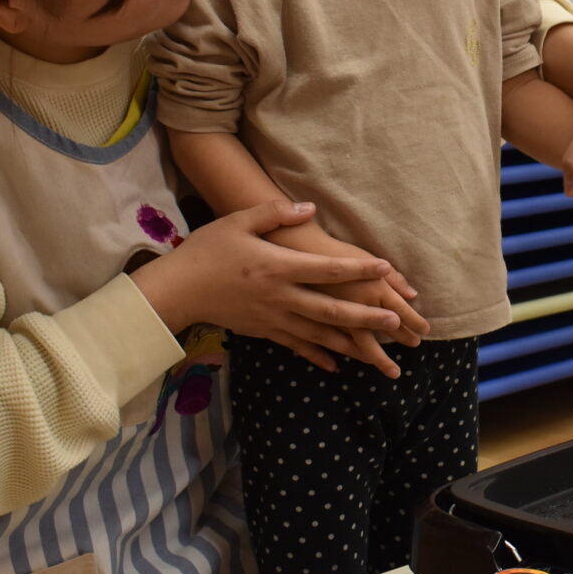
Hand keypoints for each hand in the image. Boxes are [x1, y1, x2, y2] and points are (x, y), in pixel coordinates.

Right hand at [131, 200, 424, 376]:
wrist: (177, 289)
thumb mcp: (239, 221)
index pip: (328, 269)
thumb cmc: (208, 250)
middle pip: (332, 310)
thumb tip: (309, 209)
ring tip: (380, 352)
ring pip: (319, 335)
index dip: (359, 270)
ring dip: (352, 343)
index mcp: (278, 266)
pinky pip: (297, 346)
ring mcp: (273, 318)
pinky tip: (337, 364)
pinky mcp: (264, 332)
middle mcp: (281, 297)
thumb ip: (275, 213)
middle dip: (366, 317)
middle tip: (396, 322)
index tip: (386, 269)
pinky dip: (319, 355)